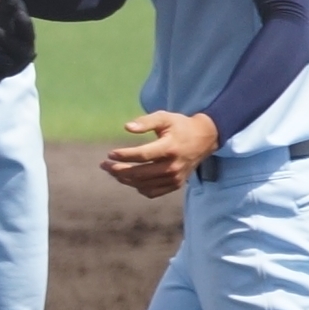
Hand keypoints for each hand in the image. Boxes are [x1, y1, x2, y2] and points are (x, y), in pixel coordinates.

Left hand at [0, 0, 35, 87]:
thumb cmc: (5, 26)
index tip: (17, 14)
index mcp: (26, 35)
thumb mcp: (5, 14)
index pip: (28, 29)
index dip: (23, 23)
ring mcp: (11, 65)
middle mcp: (22, 52)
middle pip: (18, 48)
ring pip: (5, 64)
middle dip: (6, 39)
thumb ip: (7, 1)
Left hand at [102, 108, 220, 199]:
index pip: (143, 155)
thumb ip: (146, 122)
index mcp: (170, 148)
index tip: (110, 154)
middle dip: (118, 170)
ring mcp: (175, 178)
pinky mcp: (175, 185)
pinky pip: (152, 192)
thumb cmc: (180, 126)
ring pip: (143, 185)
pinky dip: (138, 187)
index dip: (124, 155)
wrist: (204, 139)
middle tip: (104, 165)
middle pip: (140, 173)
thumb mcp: (164, 117)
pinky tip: (129, 179)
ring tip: (112, 171)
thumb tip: (127, 127)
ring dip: (124, 179)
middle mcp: (173, 166)